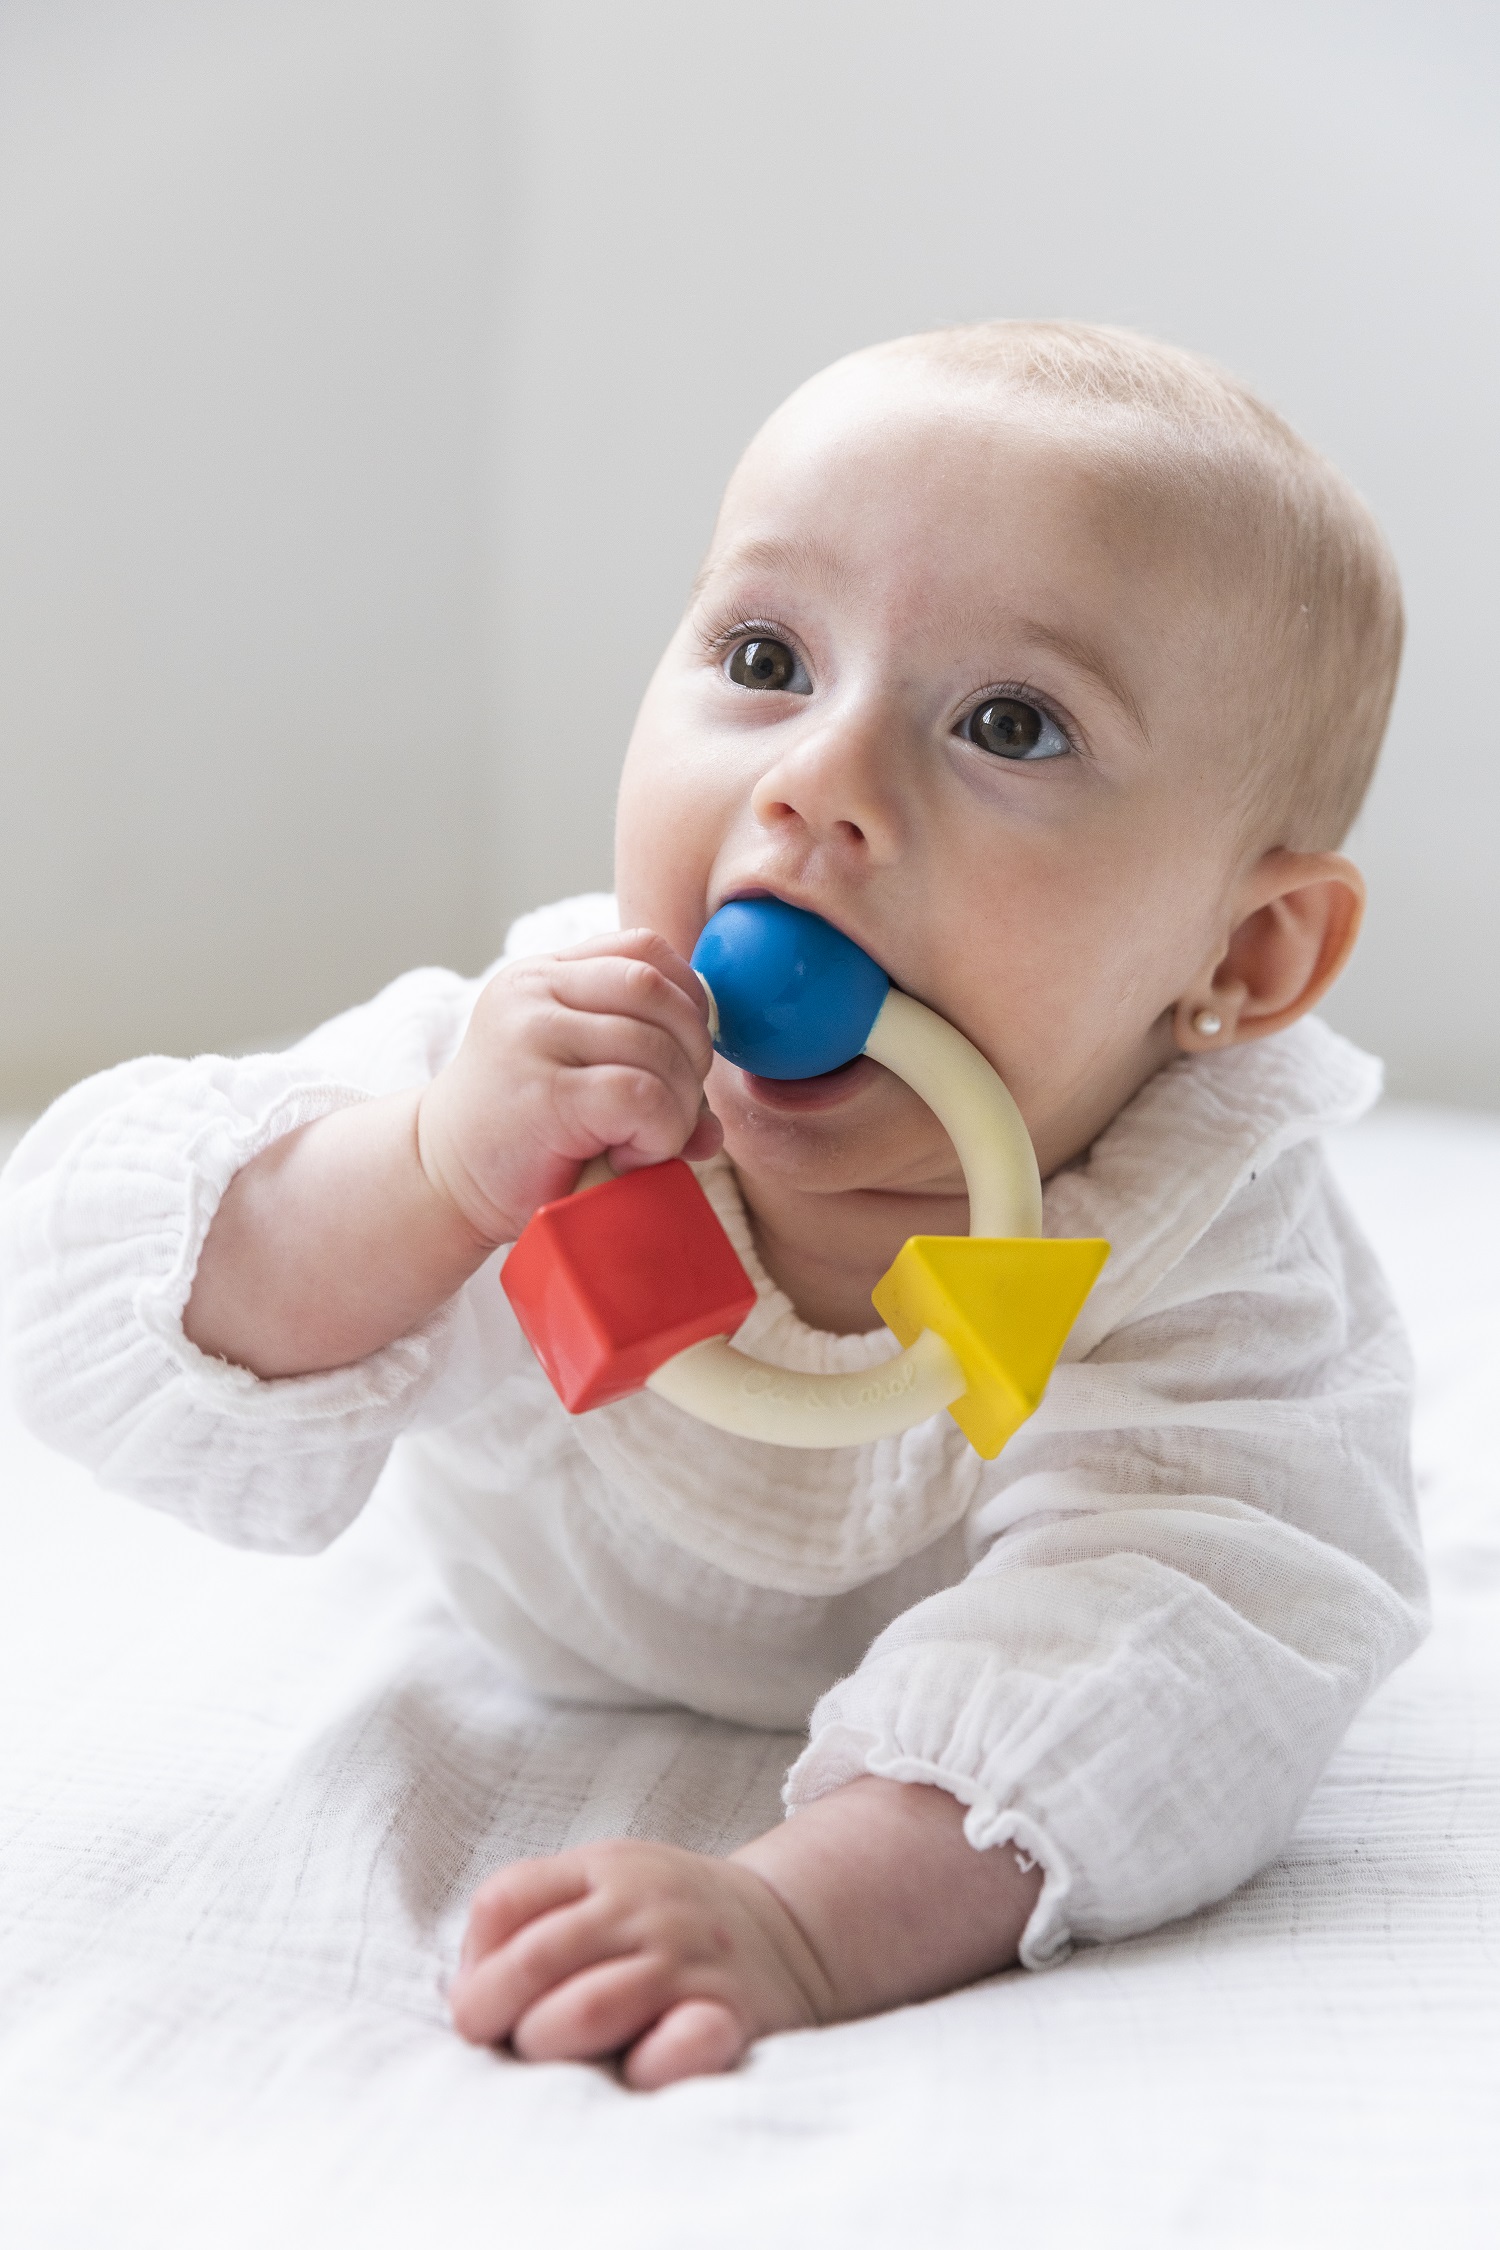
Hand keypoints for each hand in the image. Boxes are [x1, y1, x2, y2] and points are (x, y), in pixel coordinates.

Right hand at [418, 930, 721, 1247]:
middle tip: (670, 1111)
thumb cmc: (521, 1137)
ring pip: (656, 1047)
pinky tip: (628, 1156)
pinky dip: (658, 1132)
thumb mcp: (582, 1082)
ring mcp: (533, 1037)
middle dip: (691, 1055)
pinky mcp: (543, 1092)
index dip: (688, 1002)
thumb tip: (713, 1125)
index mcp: (546, 974)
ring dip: (677, 1106)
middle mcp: (534, 992)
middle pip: (658, 993)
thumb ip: (649, 1075)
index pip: (646, 951)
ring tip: (643, 1141)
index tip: (681, 1058)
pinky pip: (641, 1094)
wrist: (440, 1183)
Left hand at [448, 1839, 834, 2090]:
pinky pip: (678, 2048)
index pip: (504, 1902)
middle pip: (534, 1961)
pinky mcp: (729, 2017)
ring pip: (587, 2008)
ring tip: (552, 2062)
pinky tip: (629, 2075)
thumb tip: (466, 1997)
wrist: (792, 1930)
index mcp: (604, 1869)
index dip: (474, 1962)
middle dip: (493, 2014)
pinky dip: (644, 2069)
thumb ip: (537, 1919)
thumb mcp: (606, 1886)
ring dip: (548, 2046)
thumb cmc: (668, 1922)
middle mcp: (645, 1908)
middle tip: (498, 2044)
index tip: (481, 2001)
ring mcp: (688, 1962)